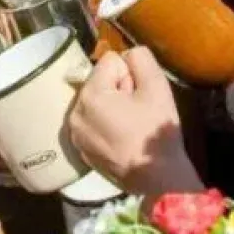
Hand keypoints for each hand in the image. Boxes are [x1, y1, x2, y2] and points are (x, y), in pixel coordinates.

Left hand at [68, 48, 201, 195]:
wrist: (158, 179)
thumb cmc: (156, 131)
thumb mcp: (157, 86)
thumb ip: (140, 58)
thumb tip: (128, 54)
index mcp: (91, 95)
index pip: (110, 62)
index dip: (130, 74)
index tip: (139, 94)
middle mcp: (76, 113)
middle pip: (100, 82)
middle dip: (119, 89)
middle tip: (138, 110)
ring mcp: (76, 134)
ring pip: (96, 102)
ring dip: (112, 107)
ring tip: (132, 124)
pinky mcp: (81, 150)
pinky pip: (93, 123)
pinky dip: (106, 124)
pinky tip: (124, 138)